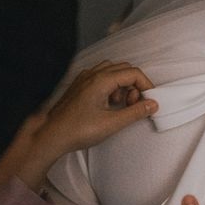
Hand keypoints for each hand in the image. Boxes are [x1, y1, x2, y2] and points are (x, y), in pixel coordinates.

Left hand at [0, 61, 157, 204]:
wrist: (52, 135)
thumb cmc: (78, 130)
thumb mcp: (112, 123)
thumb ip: (135, 112)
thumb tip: (152, 105)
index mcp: (101, 80)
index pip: (133, 73)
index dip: (146, 85)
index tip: (150, 101)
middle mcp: (92, 74)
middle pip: (123, 69)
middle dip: (135, 85)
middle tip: (136, 105)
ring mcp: (84, 78)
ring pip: (112, 72)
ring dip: (122, 85)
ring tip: (121, 106)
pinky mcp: (79, 86)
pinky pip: (100, 78)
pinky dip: (111, 87)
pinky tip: (108, 105)